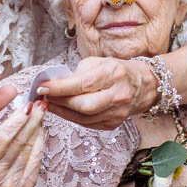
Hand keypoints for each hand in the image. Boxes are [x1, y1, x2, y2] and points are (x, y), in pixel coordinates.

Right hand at [0, 100, 47, 186]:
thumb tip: (16, 113)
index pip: (1, 138)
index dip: (17, 120)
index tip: (27, 105)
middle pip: (19, 142)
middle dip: (32, 120)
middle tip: (41, 104)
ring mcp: (11, 184)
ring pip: (30, 149)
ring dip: (38, 128)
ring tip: (42, 113)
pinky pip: (36, 159)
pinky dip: (40, 142)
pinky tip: (41, 130)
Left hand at [37, 56, 155, 129]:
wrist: (144, 86)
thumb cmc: (117, 71)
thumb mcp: (99, 63)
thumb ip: (78, 73)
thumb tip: (55, 84)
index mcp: (113, 74)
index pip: (83, 84)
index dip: (60, 87)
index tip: (42, 86)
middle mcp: (118, 95)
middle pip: (83, 105)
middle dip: (59, 102)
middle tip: (43, 96)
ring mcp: (117, 112)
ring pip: (83, 118)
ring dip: (62, 112)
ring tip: (49, 104)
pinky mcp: (114, 124)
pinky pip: (87, 124)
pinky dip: (73, 117)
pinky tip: (64, 110)